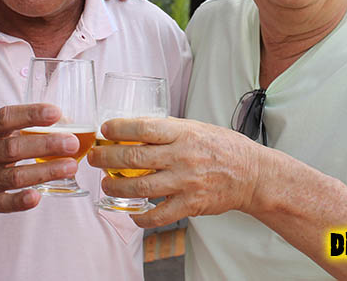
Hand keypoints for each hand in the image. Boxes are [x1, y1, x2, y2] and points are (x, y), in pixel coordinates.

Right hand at [0, 104, 79, 223]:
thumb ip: (18, 131)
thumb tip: (64, 122)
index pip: (4, 118)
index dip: (31, 114)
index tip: (56, 113)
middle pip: (13, 147)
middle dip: (46, 144)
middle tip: (72, 143)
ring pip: (13, 175)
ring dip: (45, 171)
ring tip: (70, 167)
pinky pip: (1, 202)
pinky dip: (19, 201)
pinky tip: (37, 197)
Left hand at [87, 117, 263, 227]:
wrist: (252, 174)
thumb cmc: (223, 147)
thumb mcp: (196, 128)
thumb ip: (168, 130)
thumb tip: (134, 130)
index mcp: (183, 133)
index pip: (143, 128)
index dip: (118, 129)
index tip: (104, 130)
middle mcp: (182, 156)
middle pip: (133, 158)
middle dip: (106, 158)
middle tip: (94, 158)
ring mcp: (185, 182)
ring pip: (139, 188)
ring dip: (115, 187)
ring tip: (106, 184)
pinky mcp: (190, 205)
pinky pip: (157, 215)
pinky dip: (140, 218)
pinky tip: (132, 214)